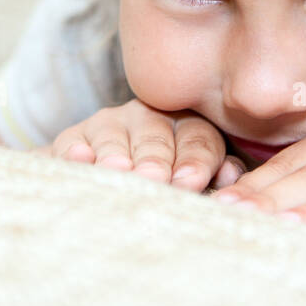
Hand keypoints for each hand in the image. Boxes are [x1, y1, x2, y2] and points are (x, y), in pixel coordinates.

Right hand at [42, 99, 245, 192]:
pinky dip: (76, 152)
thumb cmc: (166, 187)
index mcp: (187, 127)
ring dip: (116, 154)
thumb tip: (231, 176)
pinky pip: (74, 142)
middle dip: (156, 158)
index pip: (198, 139)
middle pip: (156, 137)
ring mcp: (109, 126)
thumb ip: (215, 175)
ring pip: (114, 137)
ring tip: (118, 170)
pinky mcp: (74, 138)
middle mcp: (148, 118)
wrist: (108, 186)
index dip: (196, 161)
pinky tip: (79, 159)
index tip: (191, 183)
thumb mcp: (194, 179)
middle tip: (155, 178)